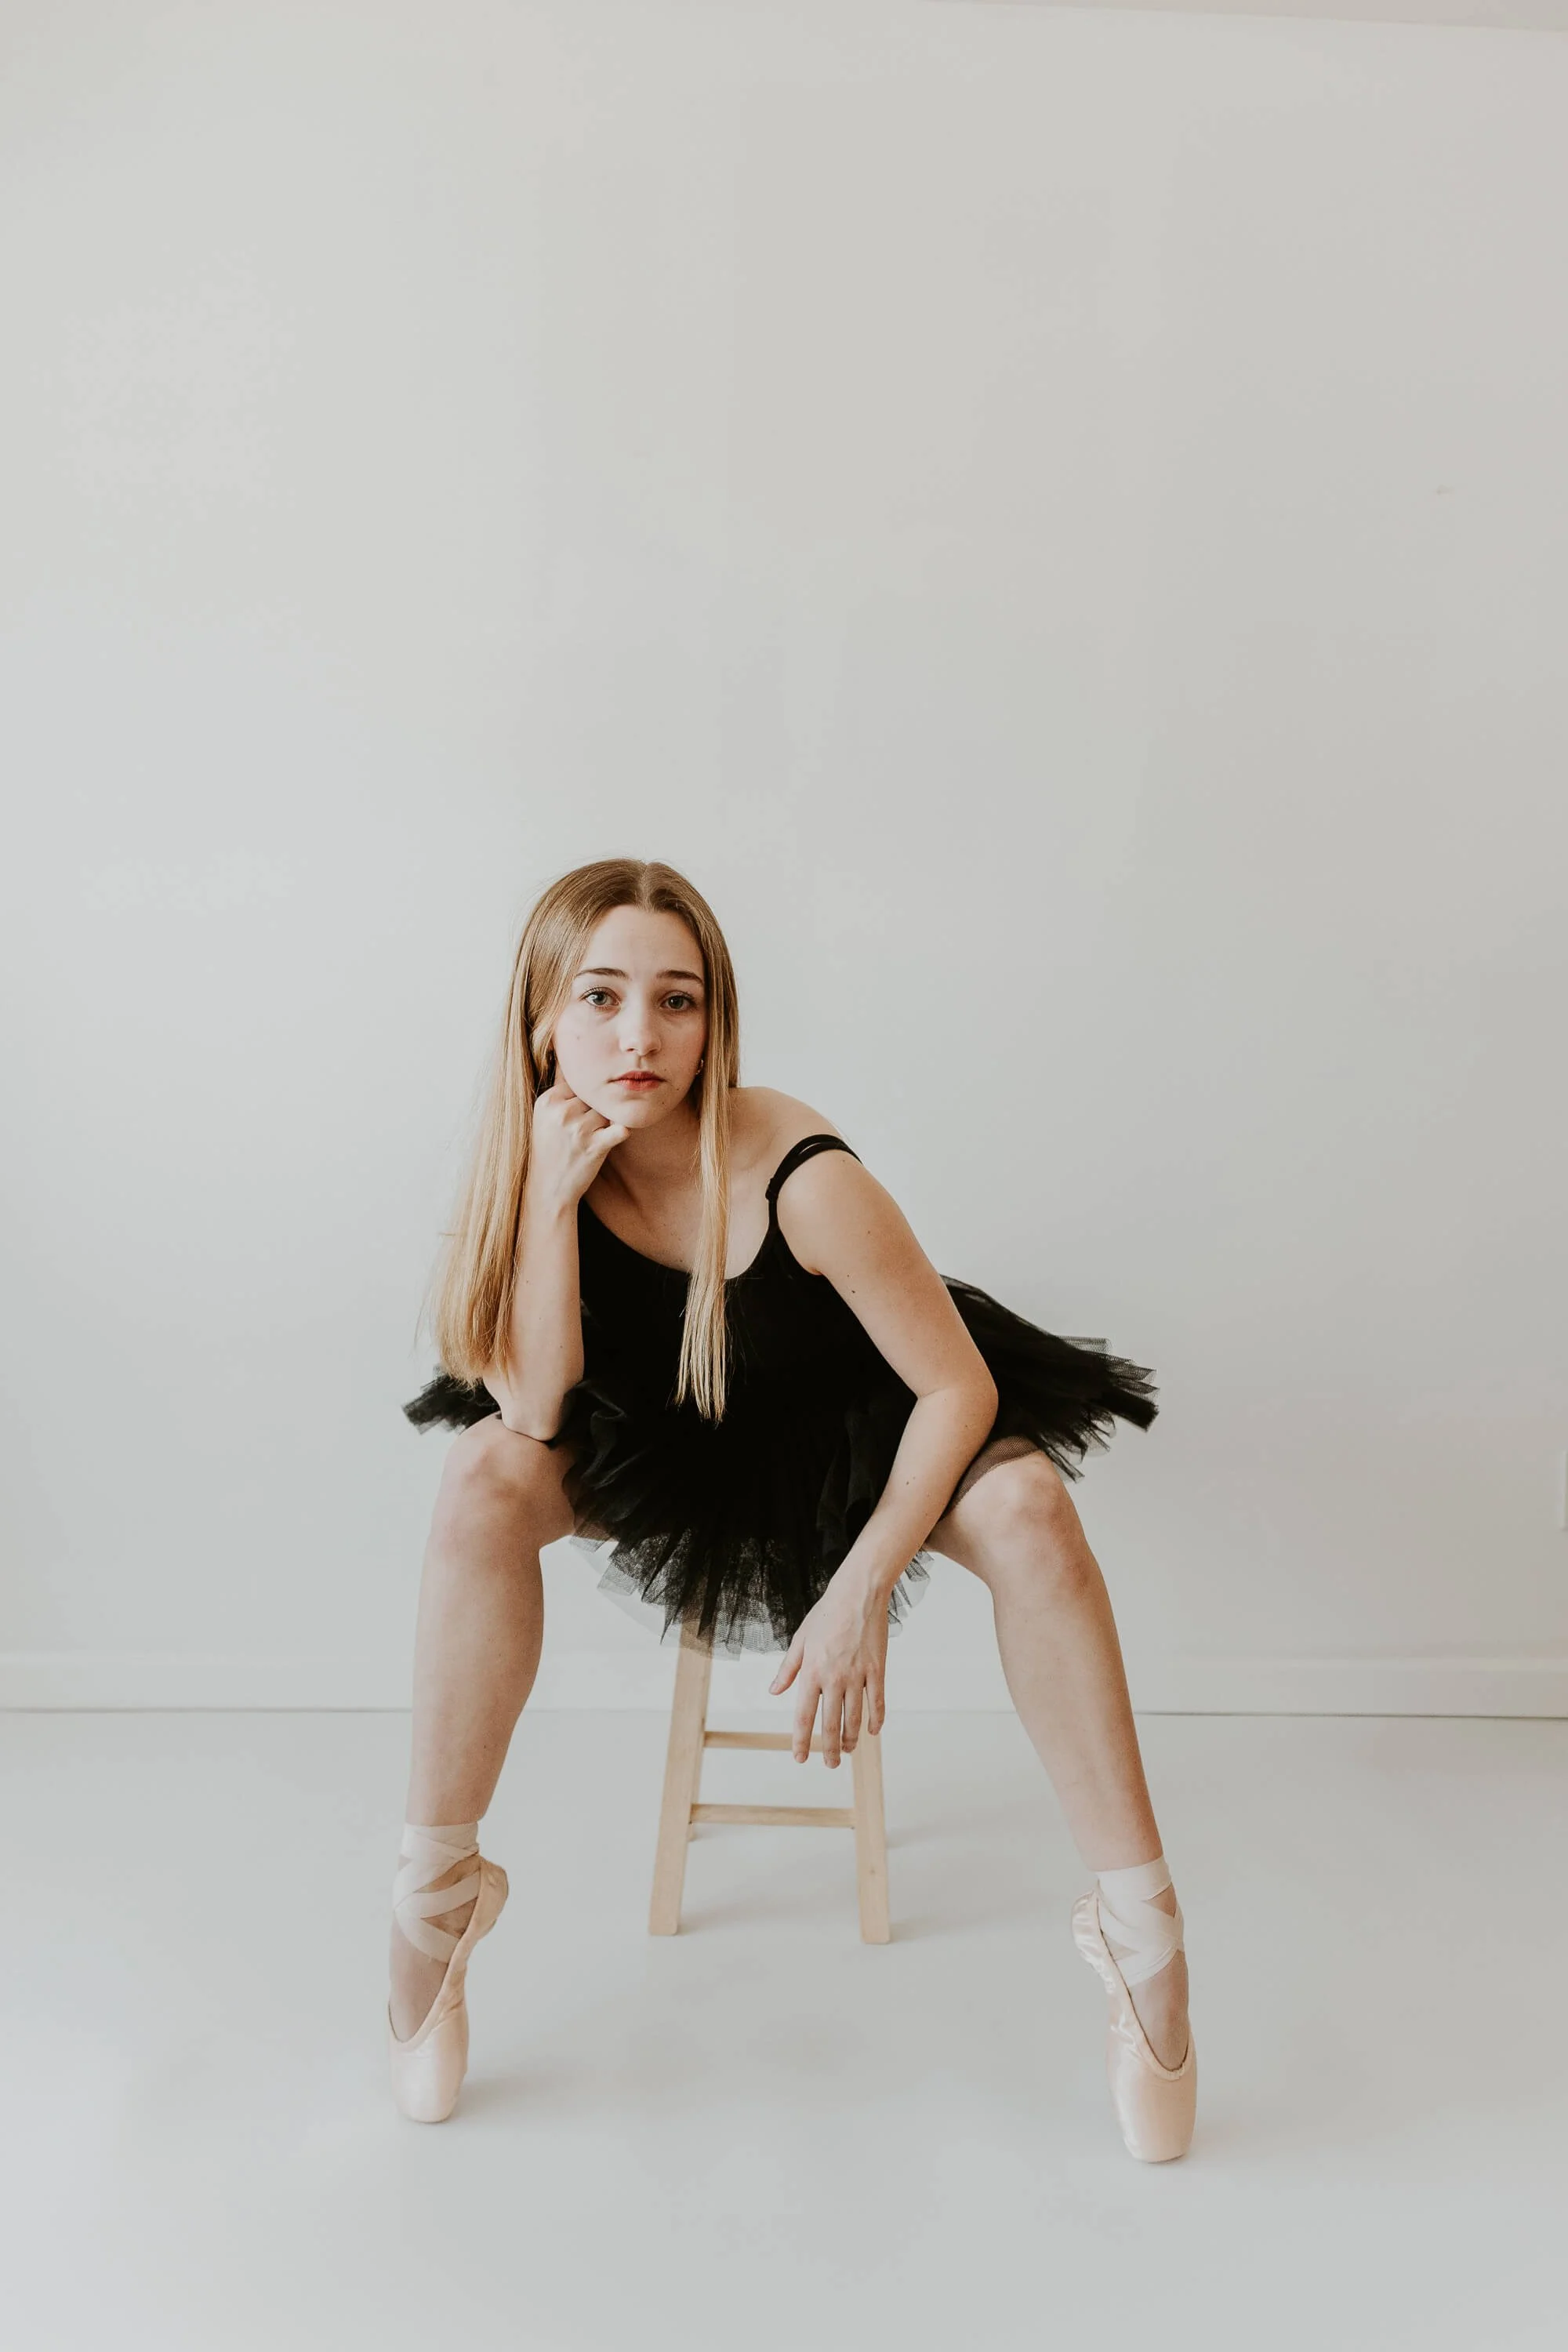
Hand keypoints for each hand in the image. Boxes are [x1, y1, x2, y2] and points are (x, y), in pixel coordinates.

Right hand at [529, 1077, 627, 1211]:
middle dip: (594, 1111)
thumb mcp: (544, 1117)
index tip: (577, 1114)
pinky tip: (616, 1136)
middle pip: (594, 1097)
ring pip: (607, 1112)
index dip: (583, 1100)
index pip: (580, 1085)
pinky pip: (621, 1128)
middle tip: (585, 1130)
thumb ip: (561, 1091)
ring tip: (592, 1138)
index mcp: (548, 1101)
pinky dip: (622, 1131)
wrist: (547, 1190)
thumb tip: (570, 1060)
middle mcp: (562, 1112)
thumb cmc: (547, 1151)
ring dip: (605, 1123)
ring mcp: (579, 1129)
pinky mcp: (596, 1146)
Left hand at [768, 1564, 889, 1766]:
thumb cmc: (825, 1614)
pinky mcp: (877, 1671)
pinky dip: (875, 1720)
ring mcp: (857, 1676)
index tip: (800, 1758)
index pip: (803, 1716)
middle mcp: (833, 1678)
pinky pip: (877, 1702)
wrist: (857, 1594)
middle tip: (829, 1763)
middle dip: (829, 1748)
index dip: (801, 1741)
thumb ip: (787, 1669)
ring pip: (854, 1718)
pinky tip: (871, 1731)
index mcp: (811, 1672)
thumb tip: (774, 1691)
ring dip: (850, 1739)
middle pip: (831, 1724)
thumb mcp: (799, 1640)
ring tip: (847, 1751)